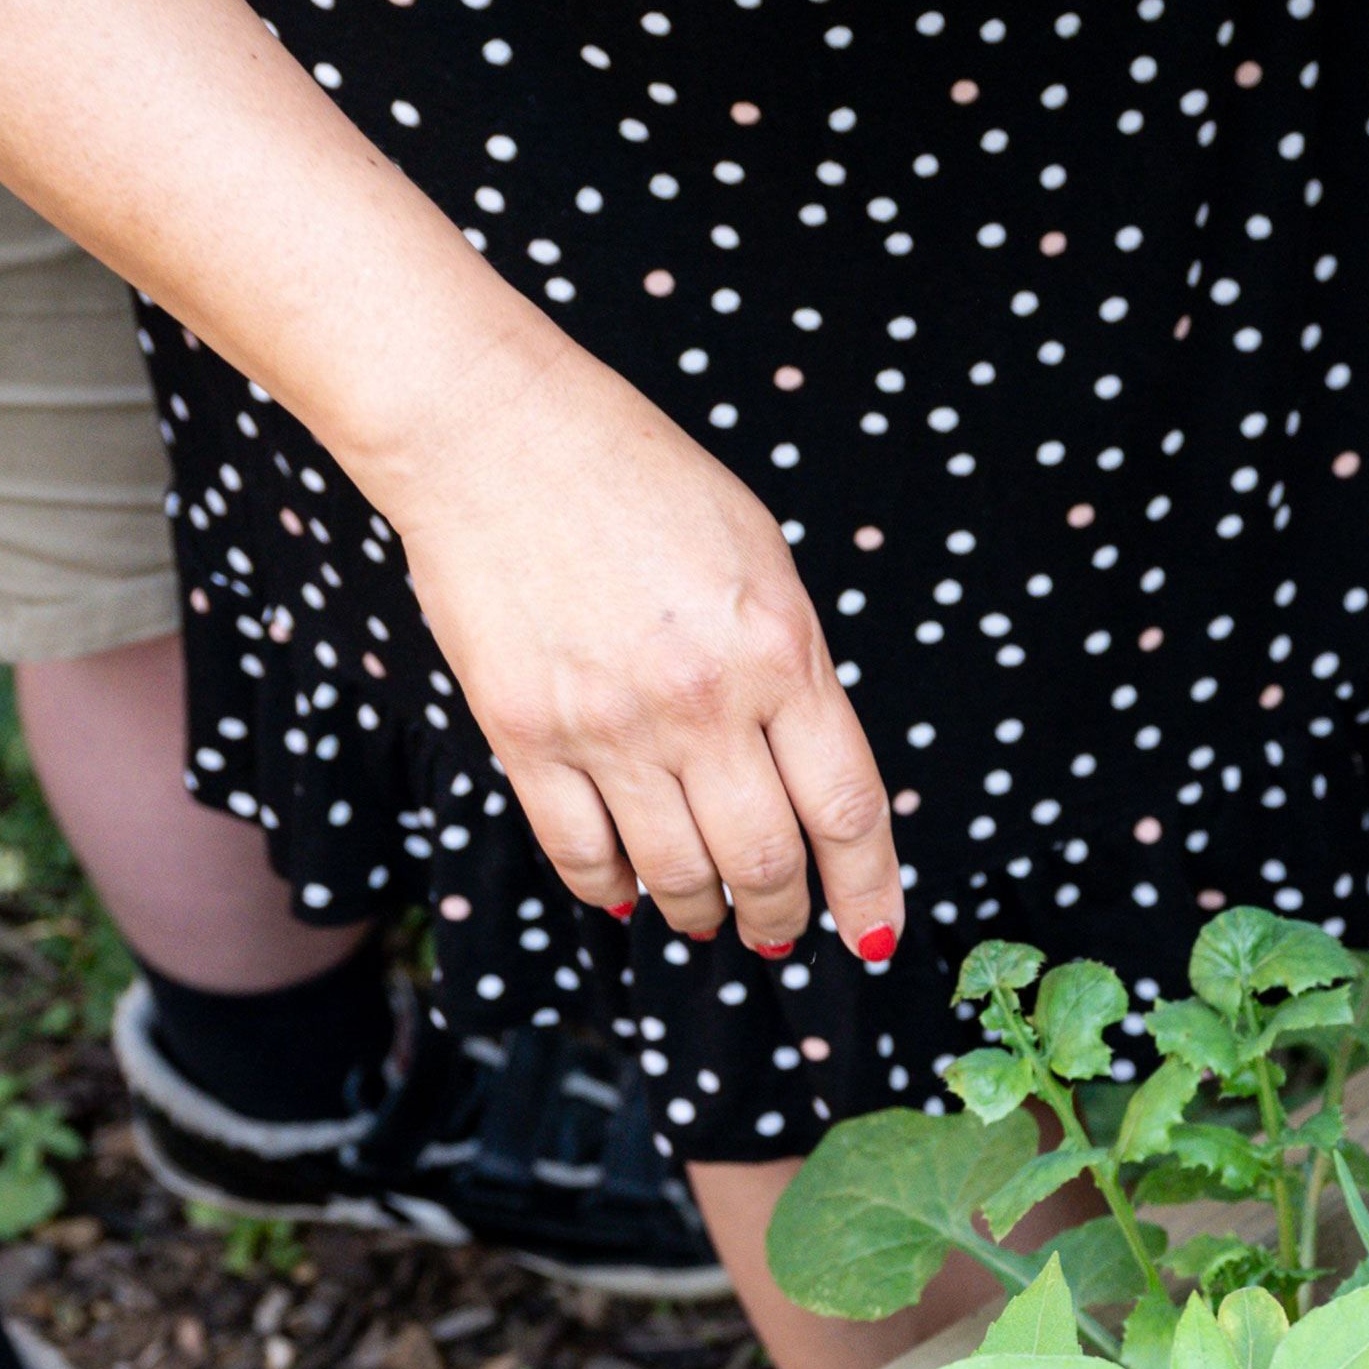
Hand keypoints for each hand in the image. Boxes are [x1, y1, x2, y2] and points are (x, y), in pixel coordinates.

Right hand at [367, 322, 903, 957]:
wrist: (494, 431)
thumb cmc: (638, 480)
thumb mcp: (760, 563)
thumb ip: (793, 668)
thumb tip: (809, 775)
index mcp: (781, 652)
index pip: (848, 809)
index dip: (869, 890)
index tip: (874, 936)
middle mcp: (703, 702)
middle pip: (765, 860)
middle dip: (781, 917)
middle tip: (778, 931)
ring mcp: (610, 724)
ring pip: (677, 874)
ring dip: (702, 913)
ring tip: (709, 917)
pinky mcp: (524, 732)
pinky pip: (580, 853)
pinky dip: (610, 889)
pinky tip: (626, 892)